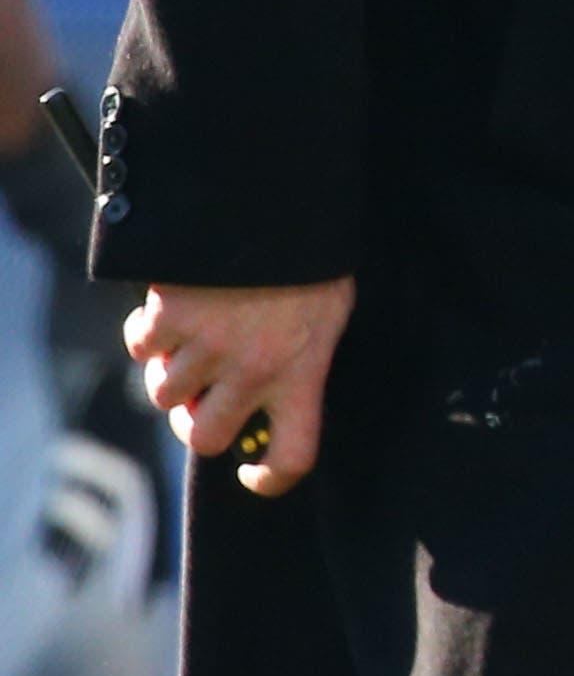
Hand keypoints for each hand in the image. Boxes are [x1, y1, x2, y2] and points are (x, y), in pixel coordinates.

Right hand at [126, 276, 354, 495]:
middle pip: (206, 438)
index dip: (272, 478)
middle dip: (198, 423)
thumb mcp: (331, 309)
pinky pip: (140, 347)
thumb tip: (269, 399)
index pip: (294, 455)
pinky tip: (170, 309)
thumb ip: (303, 356)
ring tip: (193, 339)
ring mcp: (208, 344)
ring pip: (164, 395)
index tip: (253, 472)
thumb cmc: (312, 255)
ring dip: (172, 372)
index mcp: (304, 370)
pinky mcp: (170, 316)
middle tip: (204, 400)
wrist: (279, 196)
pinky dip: (147, 334)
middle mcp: (254, 369)